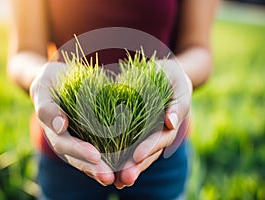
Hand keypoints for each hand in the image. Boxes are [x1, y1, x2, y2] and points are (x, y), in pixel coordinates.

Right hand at [29, 62, 114, 185]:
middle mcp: (65, 138)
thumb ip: (47, 107)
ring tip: (117, 178)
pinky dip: (110, 158)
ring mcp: (76, 138)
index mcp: (53, 129)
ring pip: (88, 158)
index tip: (95, 156)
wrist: (60, 77)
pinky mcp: (90, 134)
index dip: (79, 150)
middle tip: (108, 177)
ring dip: (102, 168)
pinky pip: (100, 148)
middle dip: (93, 168)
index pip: (65, 143)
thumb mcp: (43, 88)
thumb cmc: (50, 81)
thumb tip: (61, 126)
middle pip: (77, 157)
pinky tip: (123, 164)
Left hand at [114, 59, 191, 188]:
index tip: (137, 156)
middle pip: (149, 153)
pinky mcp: (130, 131)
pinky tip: (106, 167)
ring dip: (127, 167)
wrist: (155, 72)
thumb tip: (171, 122)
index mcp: (170, 123)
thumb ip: (178, 101)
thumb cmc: (169, 75)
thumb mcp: (177, 80)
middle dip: (137, 166)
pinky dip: (116, 156)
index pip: (162, 138)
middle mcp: (157, 133)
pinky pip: (123, 144)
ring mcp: (144, 134)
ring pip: (136, 154)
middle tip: (125, 178)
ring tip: (116, 180)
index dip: (150, 147)